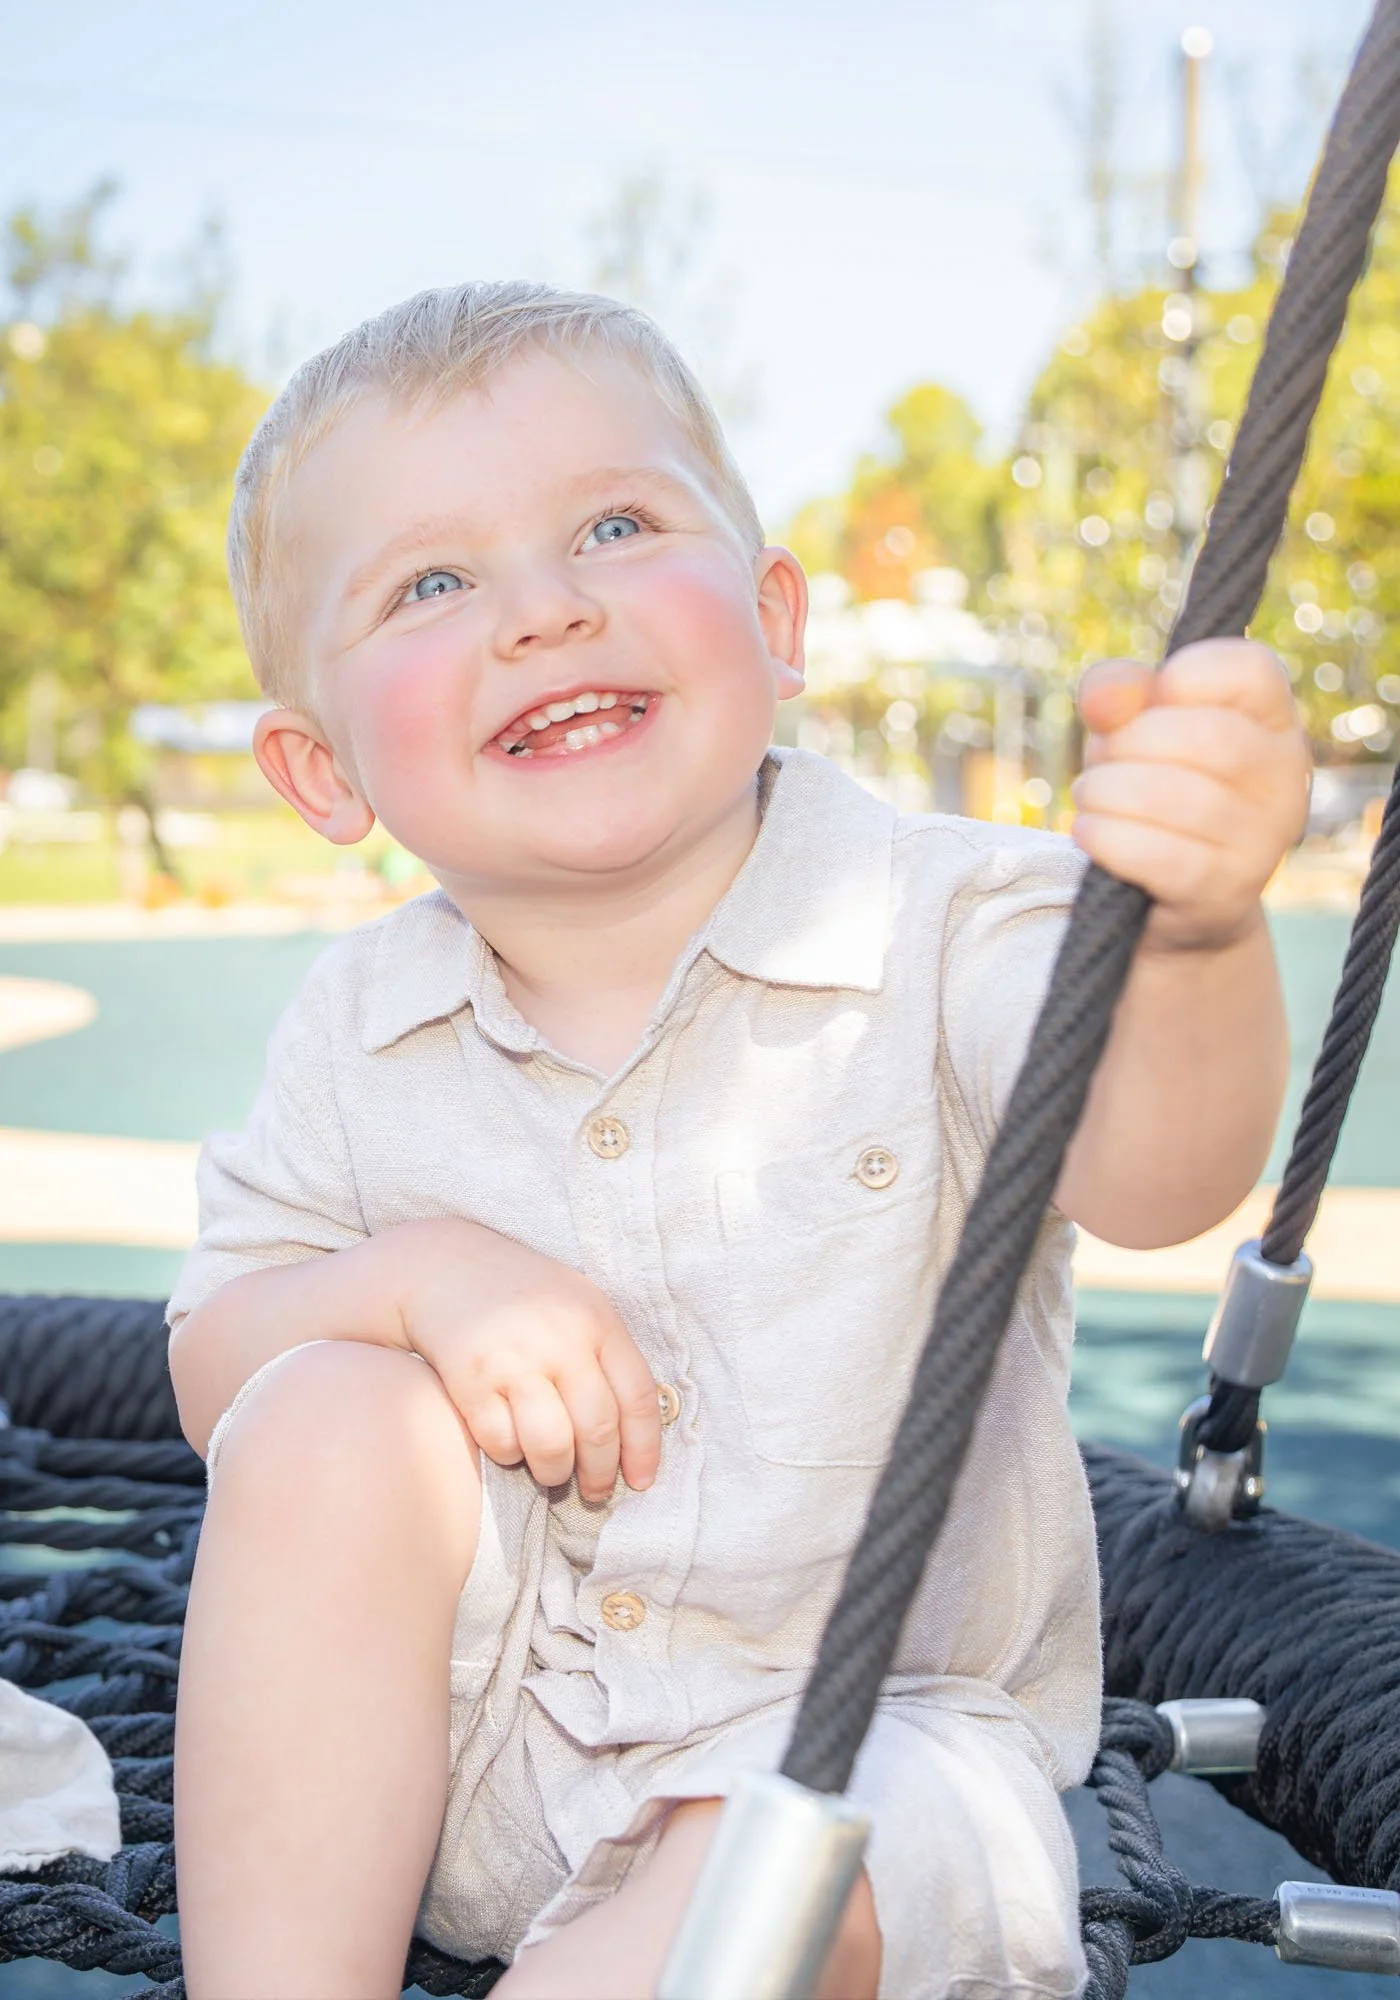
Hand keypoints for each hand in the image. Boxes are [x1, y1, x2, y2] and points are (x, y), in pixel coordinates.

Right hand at [401, 1224, 660, 1501]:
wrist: (448, 1268)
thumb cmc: (524, 1295)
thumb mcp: (578, 1303)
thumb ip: (606, 1355)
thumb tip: (633, 1432)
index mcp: (596, 1321)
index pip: (637, 1396)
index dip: (644, 1448)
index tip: (642, 1481)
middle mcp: (560, 1340)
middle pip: (597, 1428)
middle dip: (600, 1474)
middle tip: (596, 1491)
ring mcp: (513, 1359)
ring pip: (551, 1445)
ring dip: (556, 1473)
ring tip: (553, 1473)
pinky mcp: (470, 1379)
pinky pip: (501, 1442)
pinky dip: (510, 1455)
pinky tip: (510, 1444)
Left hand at [1071, 639, 1310, 950]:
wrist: (1172, 902)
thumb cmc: (1155, 792)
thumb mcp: (1136, 727)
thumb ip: (1119, 690)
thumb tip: (1104, 701)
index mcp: (1274, 722)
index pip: (1249, 669)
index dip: (1182, 675)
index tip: (1147, 703)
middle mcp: (1284, 780)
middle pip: (1201, 735)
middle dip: (1125, 743)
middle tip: (1102, 763)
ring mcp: (1262, 841)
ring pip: (1170, 795)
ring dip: (1105, 791)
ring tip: (1092, 798)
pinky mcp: (1224, 891)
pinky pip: (1154, 854)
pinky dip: (1104, 837)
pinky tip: (1092, 832)